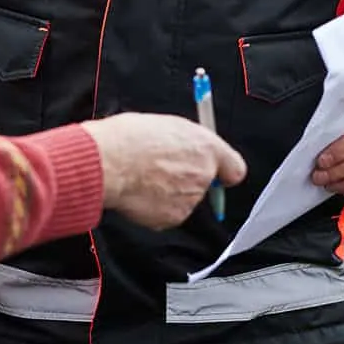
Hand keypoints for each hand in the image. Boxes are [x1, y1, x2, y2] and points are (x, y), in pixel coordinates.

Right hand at [83, 113, 246, 229]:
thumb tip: (186, 149)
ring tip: (143, 177)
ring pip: (184, 199)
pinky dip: (155, 207)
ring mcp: (190, 199)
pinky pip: (167, 214)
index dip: (224, 171)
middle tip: (160, 169)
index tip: (216, 173)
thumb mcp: (165, 125)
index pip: (235, 168)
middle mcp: (203, 174)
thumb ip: (185, 142)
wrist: (108, 162)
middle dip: (186, 180)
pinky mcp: (173, 218)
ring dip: (168, 193)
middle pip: (204, 184)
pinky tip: (138, 192)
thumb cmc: (129, 137)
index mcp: (206, 146)